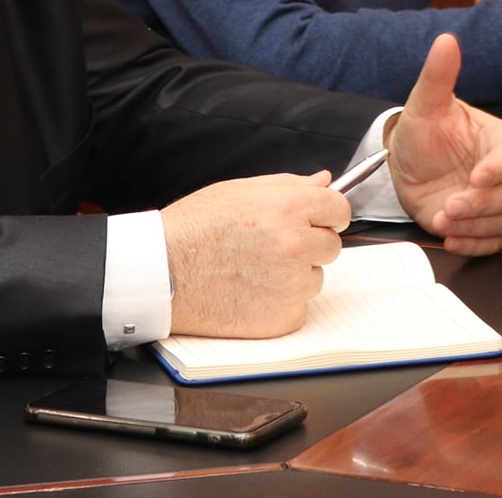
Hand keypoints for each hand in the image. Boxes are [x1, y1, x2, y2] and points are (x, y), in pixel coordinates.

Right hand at [162, 172, 348, 337]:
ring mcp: (292, 285)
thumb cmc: (193, 229)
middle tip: (270, 246)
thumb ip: (288, 185)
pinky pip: (298, 307)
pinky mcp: (284, 318)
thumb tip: (324, 182)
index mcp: (288, 208)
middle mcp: (295, 245)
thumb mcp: (238, 191)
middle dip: (309, 244)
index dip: (327, 214)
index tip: (317, 220)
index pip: (339, 210)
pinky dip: (280, 302)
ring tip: (252, 270)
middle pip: (331, 245)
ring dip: (294, 275)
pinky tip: (249, 292)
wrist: (162, 273)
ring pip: (314, 278)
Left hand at [389, 35, 501, 254]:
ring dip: (473, 227)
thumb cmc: (422, 132)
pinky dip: (473, 245)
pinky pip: (490, 242)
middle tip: (450, 206)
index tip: (476, 177)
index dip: (497, 170)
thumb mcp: (425, 103)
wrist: (405, 163)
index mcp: (501, 142)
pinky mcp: (483, 226)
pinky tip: (450, 240)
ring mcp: (496, 202)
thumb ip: (438, 74)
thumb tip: (446, 39)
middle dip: (481, 205)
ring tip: (442, 221)